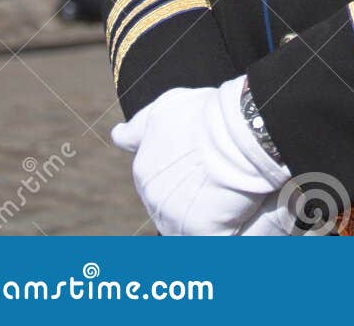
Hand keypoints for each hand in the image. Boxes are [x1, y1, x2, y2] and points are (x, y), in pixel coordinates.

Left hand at [112, 75, 292, 235]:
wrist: (237, 128)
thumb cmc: (204, 114)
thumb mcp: (163, 110)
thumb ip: (138, 128)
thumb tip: (116, 136)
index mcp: (143, 171)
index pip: (156, 183)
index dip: (179, 176)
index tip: (198, 168)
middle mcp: (152, 198)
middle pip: (170, 206)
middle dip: (190, 196)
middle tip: (218, 178)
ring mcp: (174, 219)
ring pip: (186, 225)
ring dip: (204, 216)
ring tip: (229, 193)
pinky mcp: (200, 235)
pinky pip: (210, 242)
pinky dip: (222, 233)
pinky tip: (235, 217)